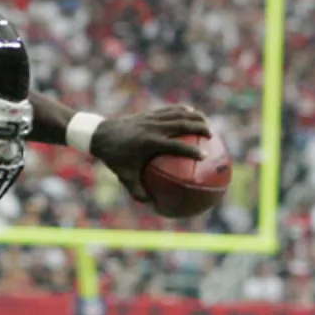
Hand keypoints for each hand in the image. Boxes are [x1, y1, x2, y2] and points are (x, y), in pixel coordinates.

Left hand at [90, 105, 210, 201]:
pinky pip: (171, 110)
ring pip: (179, 114)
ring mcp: (152, 119)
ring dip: (195, 117)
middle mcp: (153, 128)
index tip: (204, 156)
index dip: (191, 150)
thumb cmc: (114, 159)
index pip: (176, 146)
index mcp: (149, 144)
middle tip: (212, 136)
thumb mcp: (125, 177)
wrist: (102, 135)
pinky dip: (184, 111)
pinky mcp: (150, 113)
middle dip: (200, 128)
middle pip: (183, 124)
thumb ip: (138, 192)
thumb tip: (154, 205)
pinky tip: (192, 114)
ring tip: (207, 124)